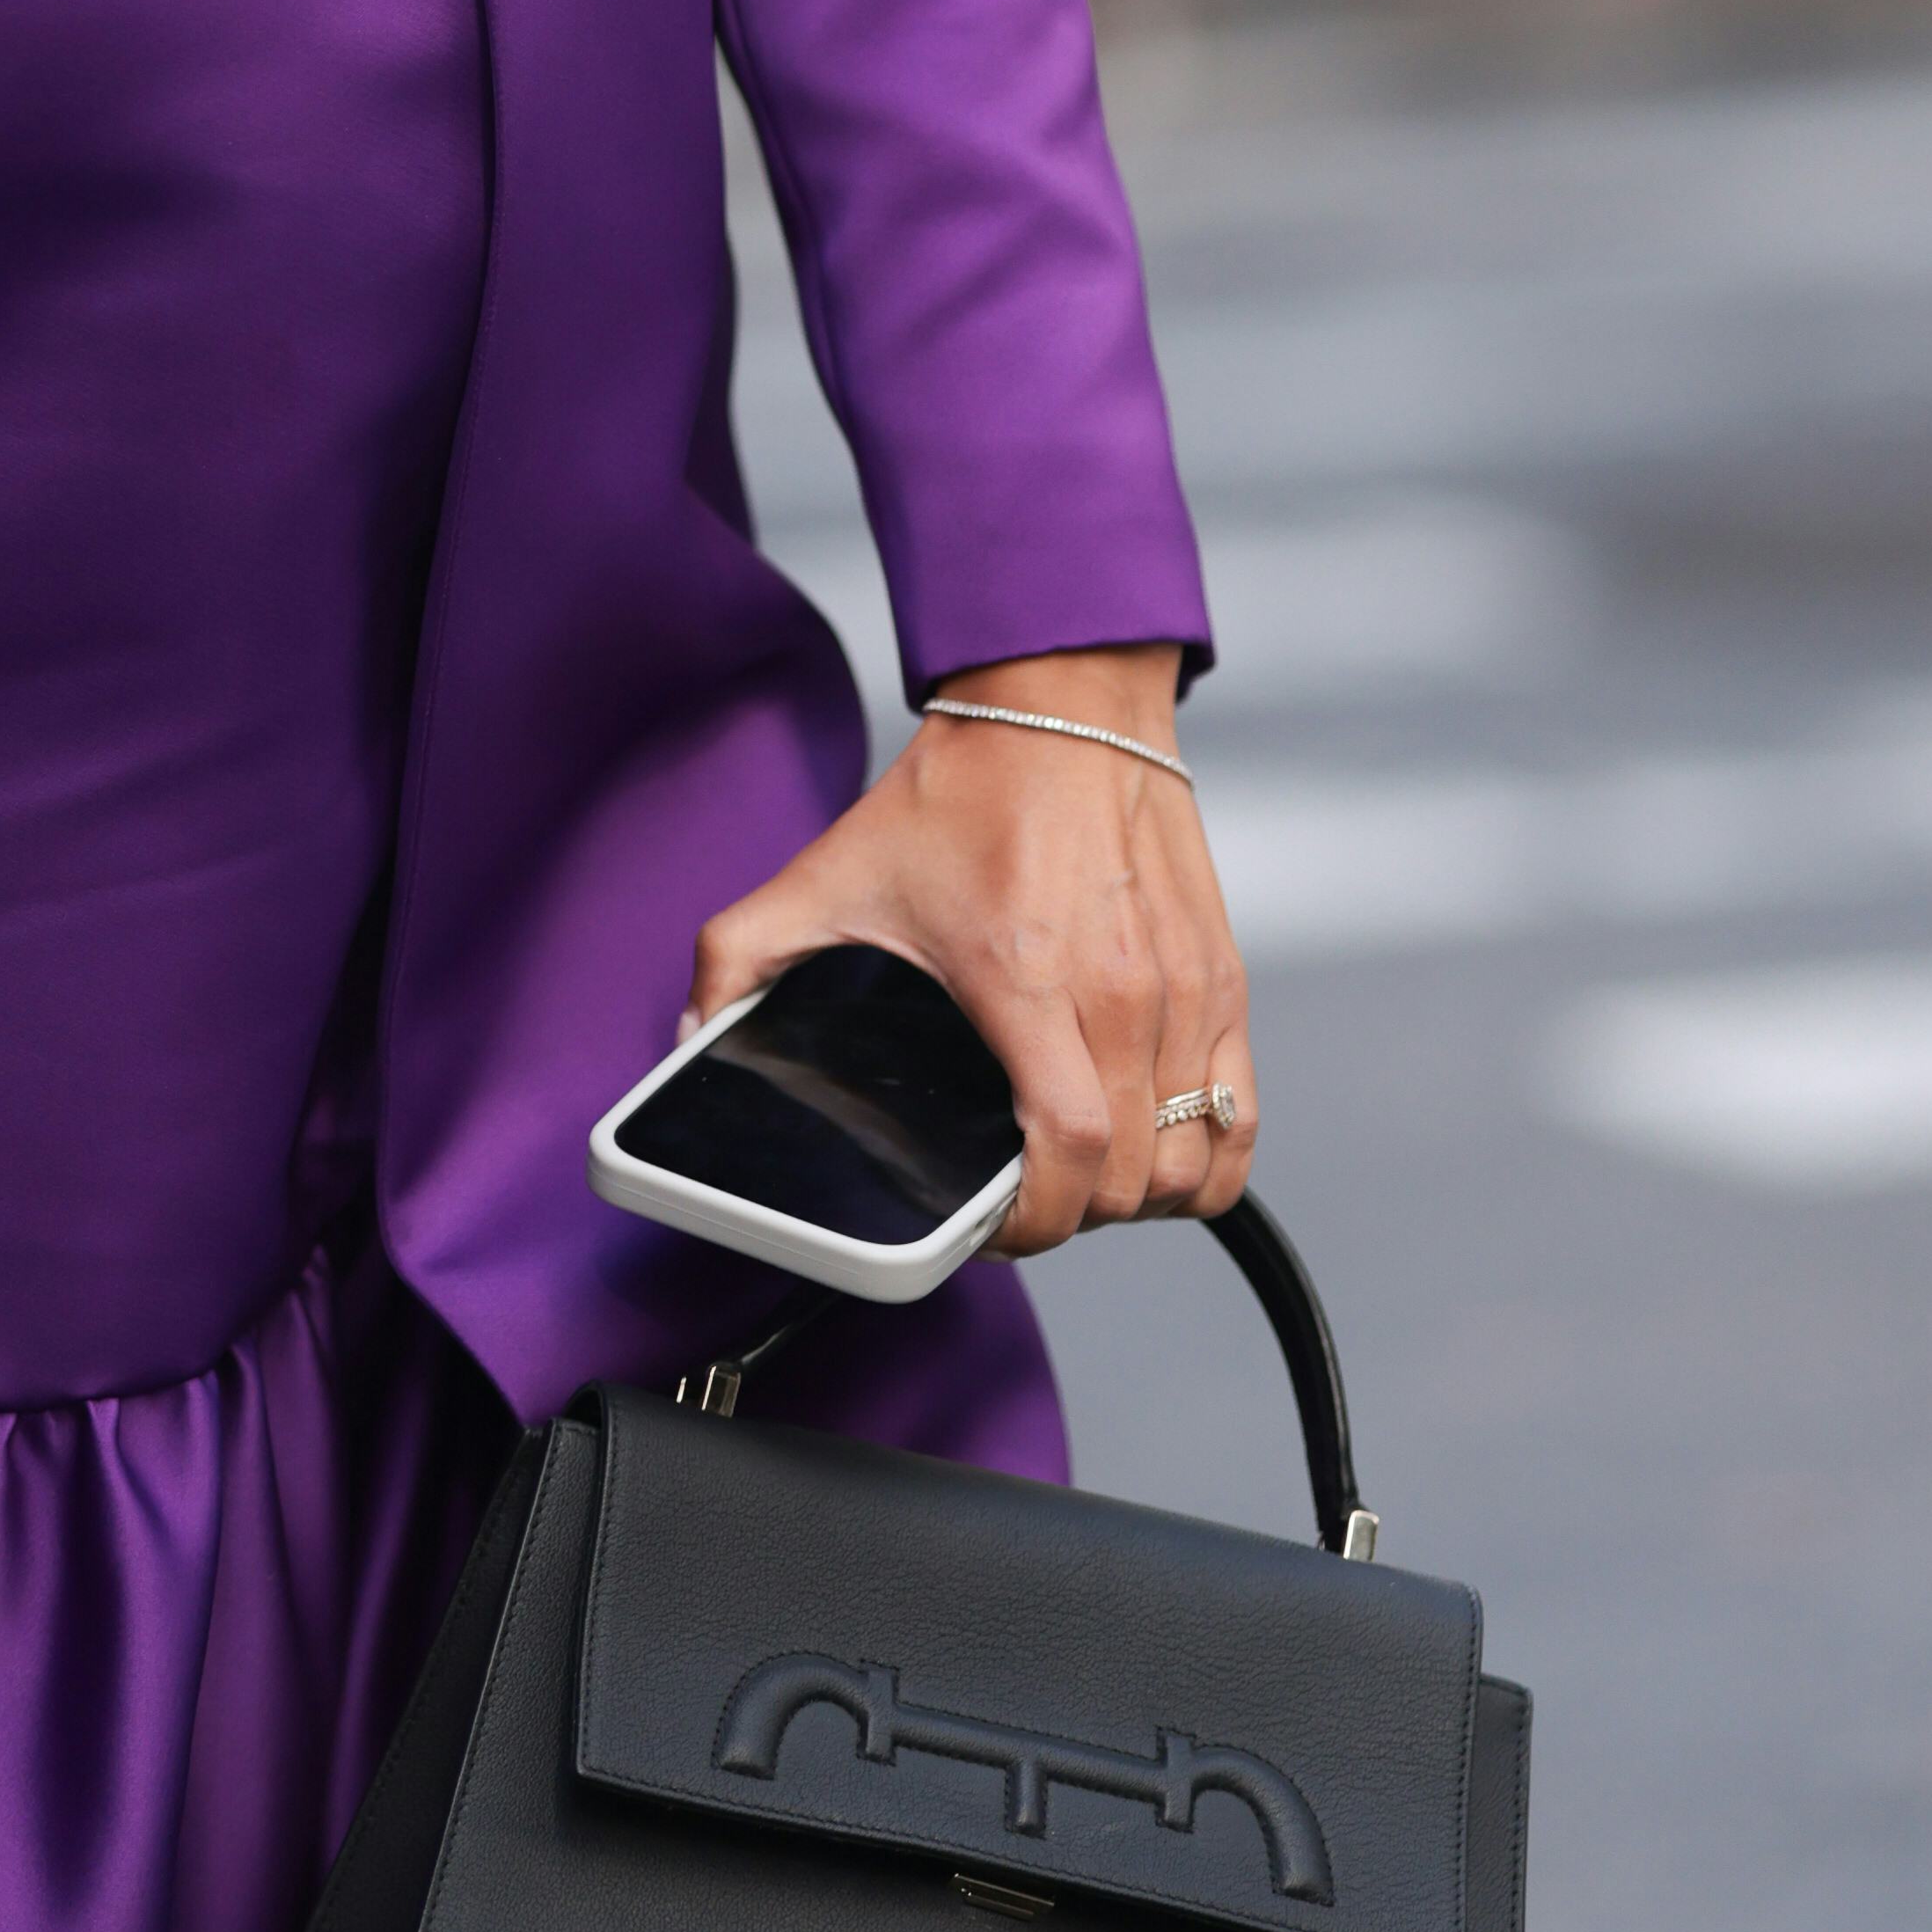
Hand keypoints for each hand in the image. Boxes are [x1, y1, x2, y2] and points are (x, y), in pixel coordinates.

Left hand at [692, 643, 1246, 1254]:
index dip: (1031, 1224)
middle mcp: (1122, 993)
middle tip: (1018, 1198)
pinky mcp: (1223, 982)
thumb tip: (690, 1042)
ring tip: (1078, 1175)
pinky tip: (1153, 1151)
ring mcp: (1185, 991)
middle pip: (1130, 1178)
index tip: (991, 1227)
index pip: (1069, 1154)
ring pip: (1195, 1162)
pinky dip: (1206, 1159)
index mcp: (1027, 980)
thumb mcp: (827, 874)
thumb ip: (737, 961)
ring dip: (1136, 1194)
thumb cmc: (960, 793)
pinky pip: (1242, 1121)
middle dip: (1069, 1215)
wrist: (1061, 704)